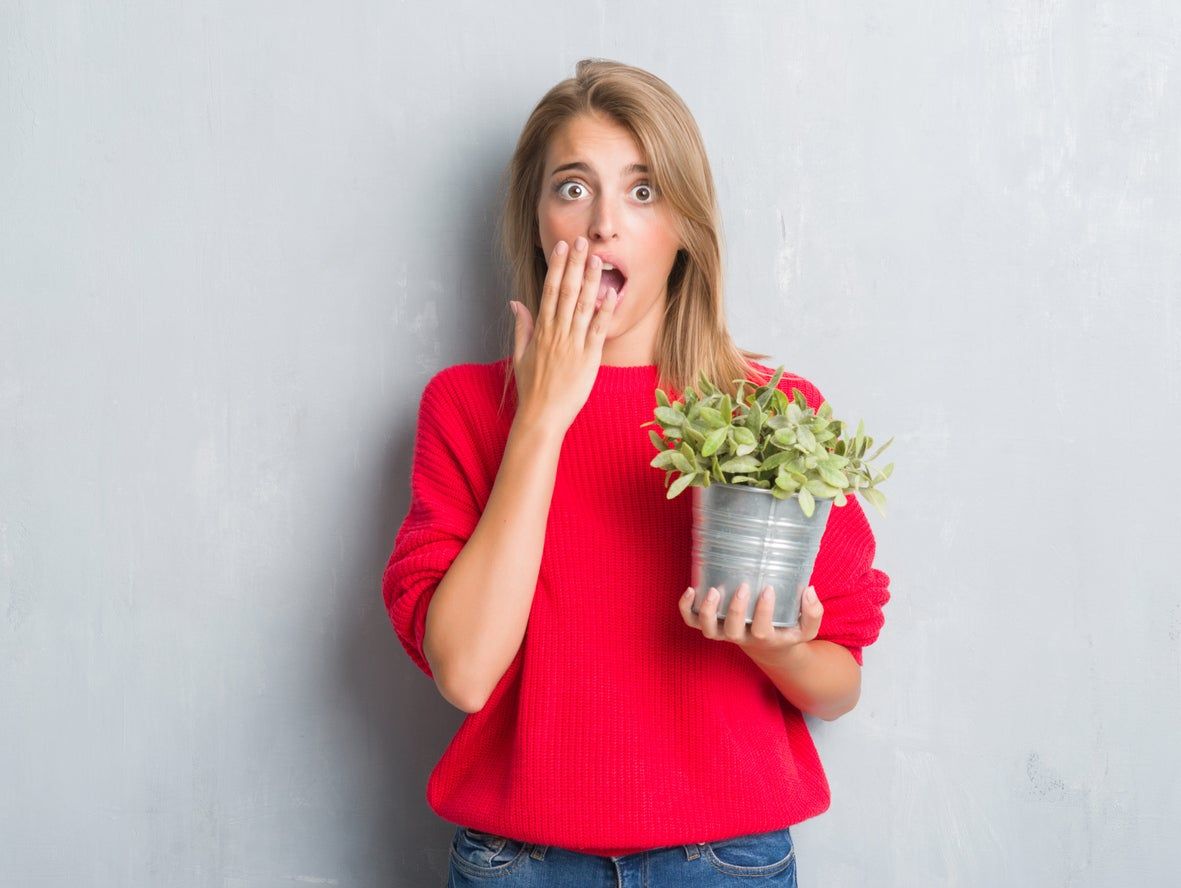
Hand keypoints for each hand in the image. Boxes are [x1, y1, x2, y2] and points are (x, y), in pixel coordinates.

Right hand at [509, 236, 619, 433]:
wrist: (542, 416)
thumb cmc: (532, 389)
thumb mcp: (519, 355)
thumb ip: (522, 326)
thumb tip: (516, 302)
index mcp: (541, 330)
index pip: (549, 291)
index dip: (557, 267)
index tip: (562, 248)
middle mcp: (556, 332)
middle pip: (567, 291)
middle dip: (575, 265)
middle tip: (582, 242)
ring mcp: (573, 344)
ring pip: (583, 305)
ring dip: (591, 280)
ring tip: (598, 259)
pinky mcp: (588, 357)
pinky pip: (598, 329)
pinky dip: (604, 311)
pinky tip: (611, 293)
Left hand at [678, 581, 822, 663]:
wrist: (768, 648)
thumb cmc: (787, 632)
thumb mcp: (806, 629)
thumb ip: (813, 613)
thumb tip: (809, 590)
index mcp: (765, 638)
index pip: (761, 630)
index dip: (763, 611)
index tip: (769, 589)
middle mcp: (741, 637)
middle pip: (732, 632)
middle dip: (736, 609)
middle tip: (743, 587)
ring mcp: (724, 632)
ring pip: (708, 630)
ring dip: (707, 612)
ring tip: (712, 591)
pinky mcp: (712, 625)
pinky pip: (693, 622)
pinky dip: (687, 608)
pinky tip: (690, 590)